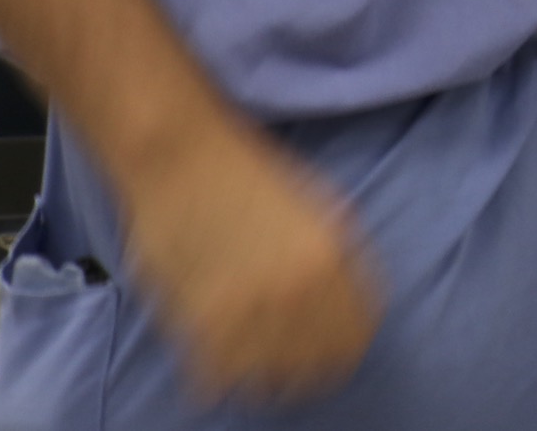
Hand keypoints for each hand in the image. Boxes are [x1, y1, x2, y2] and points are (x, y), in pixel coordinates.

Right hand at [116, 118, 383, 403]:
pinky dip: (223, 376)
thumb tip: (356, 301)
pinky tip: (223, 361)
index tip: (338, 348)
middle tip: (298, 358)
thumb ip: (344, 256)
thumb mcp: (322, 205)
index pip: (356, 336)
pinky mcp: (196, 322)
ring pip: (271, 379)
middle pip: (318, 365)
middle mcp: (293, 292)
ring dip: (269, 375)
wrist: (180, 157)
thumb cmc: (250, 173)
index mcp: (331, 261)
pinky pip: (221, 377)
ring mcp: (244, 311)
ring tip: (261, 363)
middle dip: (312, 363)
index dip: (349, 345)